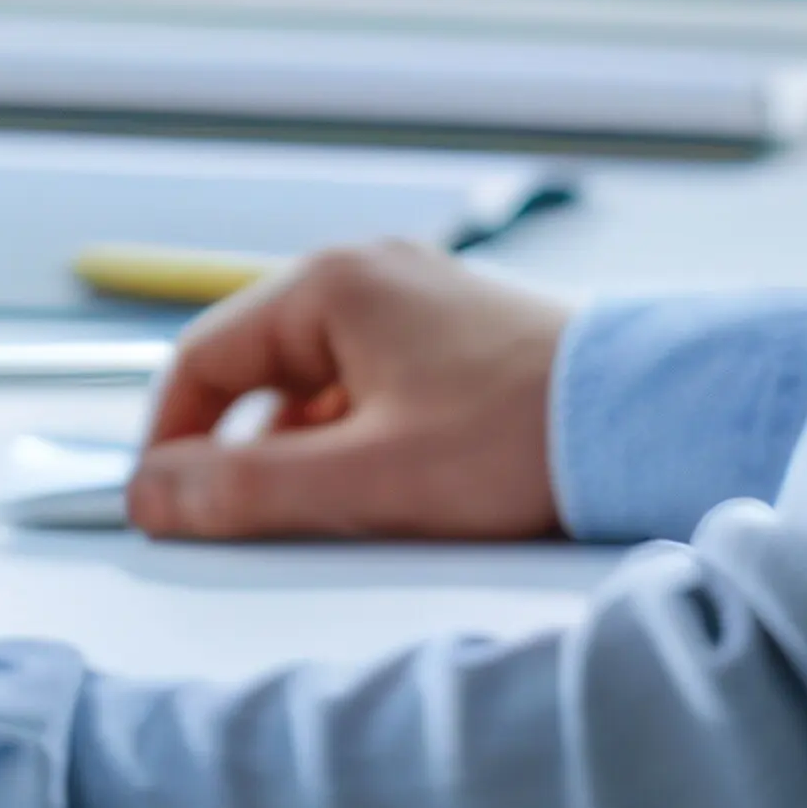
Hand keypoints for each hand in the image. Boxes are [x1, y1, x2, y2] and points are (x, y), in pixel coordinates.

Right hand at [130, 237, 569, 542]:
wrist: (656, 428)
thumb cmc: (526, 440)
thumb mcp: (367, 481)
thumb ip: (245, 491)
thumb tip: (149, 496)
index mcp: (334, 285)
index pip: (201, 359)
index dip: (170, 441)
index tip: (163, 507)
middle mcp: (370, 278)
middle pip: (257, 374)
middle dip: (246, 457)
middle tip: (252, 529)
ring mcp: (416, 306)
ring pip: (315, 391)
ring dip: (308, 458)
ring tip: (341, 521)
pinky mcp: (456, 343)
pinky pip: (370, 393)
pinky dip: (359, 446)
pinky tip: (392, 500)